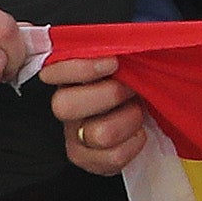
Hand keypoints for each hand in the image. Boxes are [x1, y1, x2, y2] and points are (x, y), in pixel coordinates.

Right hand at [37, 55, 157, 171]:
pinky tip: (138, 134)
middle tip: (130, 89)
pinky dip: (133, 144)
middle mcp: (66, 108)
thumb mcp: (128, 61)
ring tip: (138, 112)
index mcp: (69, 79)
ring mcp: (74, 137)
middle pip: (64, 106)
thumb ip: (118, 48)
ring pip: (97, 133)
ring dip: (127, 120)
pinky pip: (111, 158)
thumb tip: (125, 39)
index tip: (113, 62)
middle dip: (108, 95)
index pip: (52, 72)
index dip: (80, 68)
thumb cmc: (135, 83)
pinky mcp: (89, 161)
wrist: (149, 115)